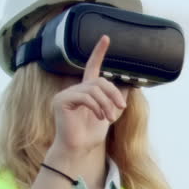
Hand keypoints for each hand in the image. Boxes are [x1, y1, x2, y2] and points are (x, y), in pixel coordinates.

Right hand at [46, 35, 126, 163]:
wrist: (79, 149)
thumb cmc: (91, 135)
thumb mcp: (109, 114)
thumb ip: (114, 99)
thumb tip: (127, 86)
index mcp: (85, 91)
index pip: (92, 67)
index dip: (98, 52)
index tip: (106, 38)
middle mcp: (74, 90)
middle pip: (99, 80)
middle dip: (113, 94)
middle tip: (121, 108)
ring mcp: (66, 94)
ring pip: (94, 89)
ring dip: (106, 104)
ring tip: (109, 118)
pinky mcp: (61, 101)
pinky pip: (85, 96)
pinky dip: (96, 106)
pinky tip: (99, 117)